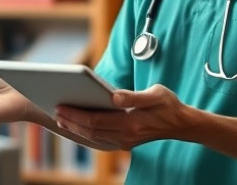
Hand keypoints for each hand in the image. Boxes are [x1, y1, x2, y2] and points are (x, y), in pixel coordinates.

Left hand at [53, 84, 189, 150]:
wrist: (182, 124)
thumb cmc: (168, 105)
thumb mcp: (156, 94)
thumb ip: (134, 96)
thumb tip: (114, 96)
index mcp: (131, 123)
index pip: (96, 121)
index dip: (76, 114)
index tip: (61, 105)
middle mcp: (125, 136)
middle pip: (90, 131)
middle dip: (71, 121)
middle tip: (55, 109)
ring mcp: (125, 141)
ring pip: (93, 138)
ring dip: (76, 128)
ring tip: (61, 117)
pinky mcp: (125, 142)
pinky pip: (100, 140)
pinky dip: (86, 134)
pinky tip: (77, 127)